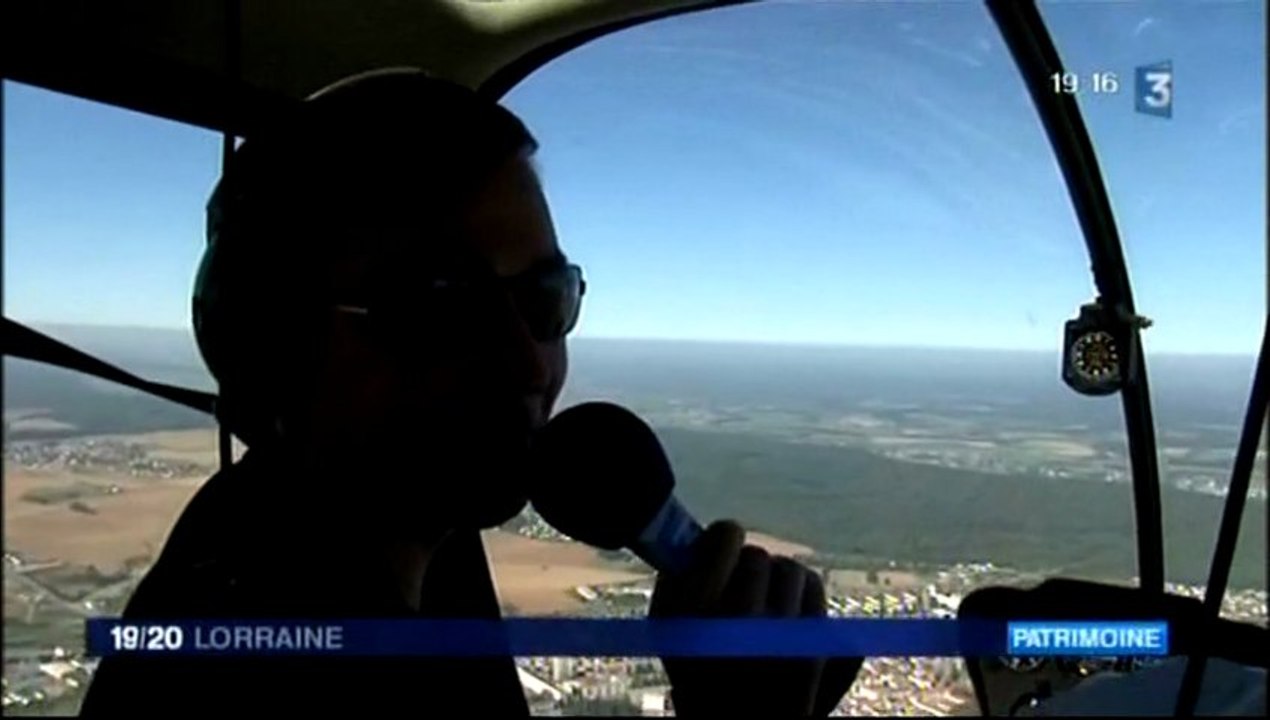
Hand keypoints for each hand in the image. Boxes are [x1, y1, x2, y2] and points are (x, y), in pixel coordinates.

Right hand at [650, 520, 861, 715]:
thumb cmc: (698, 672)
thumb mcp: (669, 630)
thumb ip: (676, 578)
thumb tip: (702, 534)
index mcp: (699, 609)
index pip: (727, 537)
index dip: (725, 535)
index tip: (725, 540)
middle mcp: (744, 620)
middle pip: (759, 556)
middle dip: (750, 567)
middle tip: (742, 584)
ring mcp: (785, 636)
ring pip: (791, 569)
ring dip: (778, 578)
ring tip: (766, 600)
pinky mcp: (816, 649)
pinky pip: (815, 591)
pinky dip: (802, 594)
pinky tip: (787, 614)